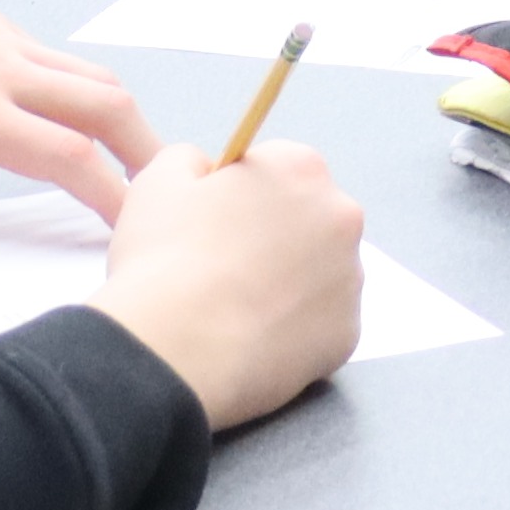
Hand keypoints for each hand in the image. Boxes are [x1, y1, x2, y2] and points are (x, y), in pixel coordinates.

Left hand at [0, 0, 165, 274]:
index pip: (68, 157)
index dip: (113, 198)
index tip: (136, 230)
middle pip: (108, 105)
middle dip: (148, 154)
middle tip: (168, 196)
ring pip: (90, 75)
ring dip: (124, 119)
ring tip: (136, 161)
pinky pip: (58, 59)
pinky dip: (86, 91)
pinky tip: (72, 118)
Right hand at [88, 143, 363, 428]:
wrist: (177, 350)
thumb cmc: (166, 259)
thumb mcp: (159, 181)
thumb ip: (190, 159)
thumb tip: (204, 169)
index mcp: (301, 168)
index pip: (280, 169)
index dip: (242, 196)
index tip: (216, 223)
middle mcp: (341, 217)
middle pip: (309, 219)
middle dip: (275, 236)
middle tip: (224, 266)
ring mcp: (350, 279)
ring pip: (319, 273)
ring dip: (288, 282)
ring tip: (235, 307)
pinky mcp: (348, 334)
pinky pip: (321, 324)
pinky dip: (294, 329)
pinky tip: (253, 337)